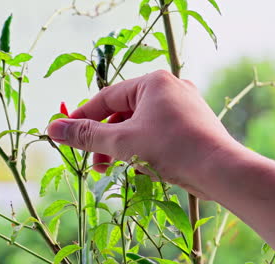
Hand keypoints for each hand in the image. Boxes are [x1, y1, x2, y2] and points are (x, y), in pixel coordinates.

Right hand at [48, 70, 236, 198]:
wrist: (222, 171)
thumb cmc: (171, 149)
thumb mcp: (121, 142)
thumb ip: (85, 135)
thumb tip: (52, 128)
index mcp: (153, 82)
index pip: (106, 98)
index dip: (82, 117)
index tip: (65, 134)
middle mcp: (169, 88)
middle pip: (123, 113)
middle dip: (104, 139)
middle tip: (94, 163)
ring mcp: (183, 106)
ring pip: (139, 124)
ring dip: (121, 146)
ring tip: (112, 169)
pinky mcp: (191, 124)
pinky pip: (156, 132)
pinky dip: (142, 147)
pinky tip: (140, 166)